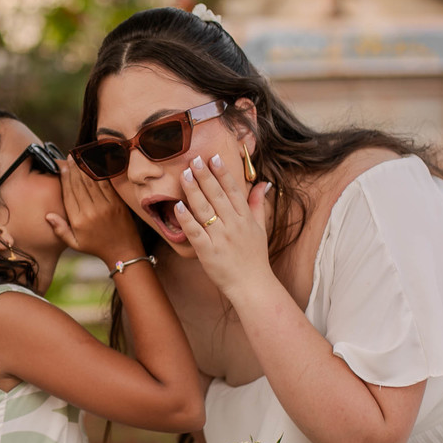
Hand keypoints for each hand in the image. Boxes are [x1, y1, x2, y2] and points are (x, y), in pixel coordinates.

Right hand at [45, 157, 143, 266]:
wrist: (123, 251)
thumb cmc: (96, 247)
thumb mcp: (74, 243)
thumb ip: (60, 229)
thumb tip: (48, 215)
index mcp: (78, 220)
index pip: (69, 193)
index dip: (65, 178)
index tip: (62, 167)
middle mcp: (91, 211)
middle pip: (79, 184)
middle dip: (73, 169)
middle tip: (69, 157)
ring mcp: (105, 206)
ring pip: (92, 181)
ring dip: (84, 167)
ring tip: (79, 157)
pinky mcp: (117, 203)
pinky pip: (106, 184)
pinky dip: (100, 173)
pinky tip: (94, 164)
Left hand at [172, 153, 272, 299]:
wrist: (252, 285)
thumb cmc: (254, 256)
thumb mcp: (260, 228)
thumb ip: (258, 204)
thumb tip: (264, 183)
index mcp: (245, 218)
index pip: (233, 190)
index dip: (223, 173)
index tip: (214, 158)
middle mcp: (233, 225)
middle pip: (217, 196)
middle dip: (205, 176)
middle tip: (194, 160)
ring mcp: (220, 238)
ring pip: (204, 210)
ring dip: (193, 191)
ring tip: (185, 175)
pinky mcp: (208, 251)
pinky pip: (195, 232)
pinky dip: (187, 219)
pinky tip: (178, 206)